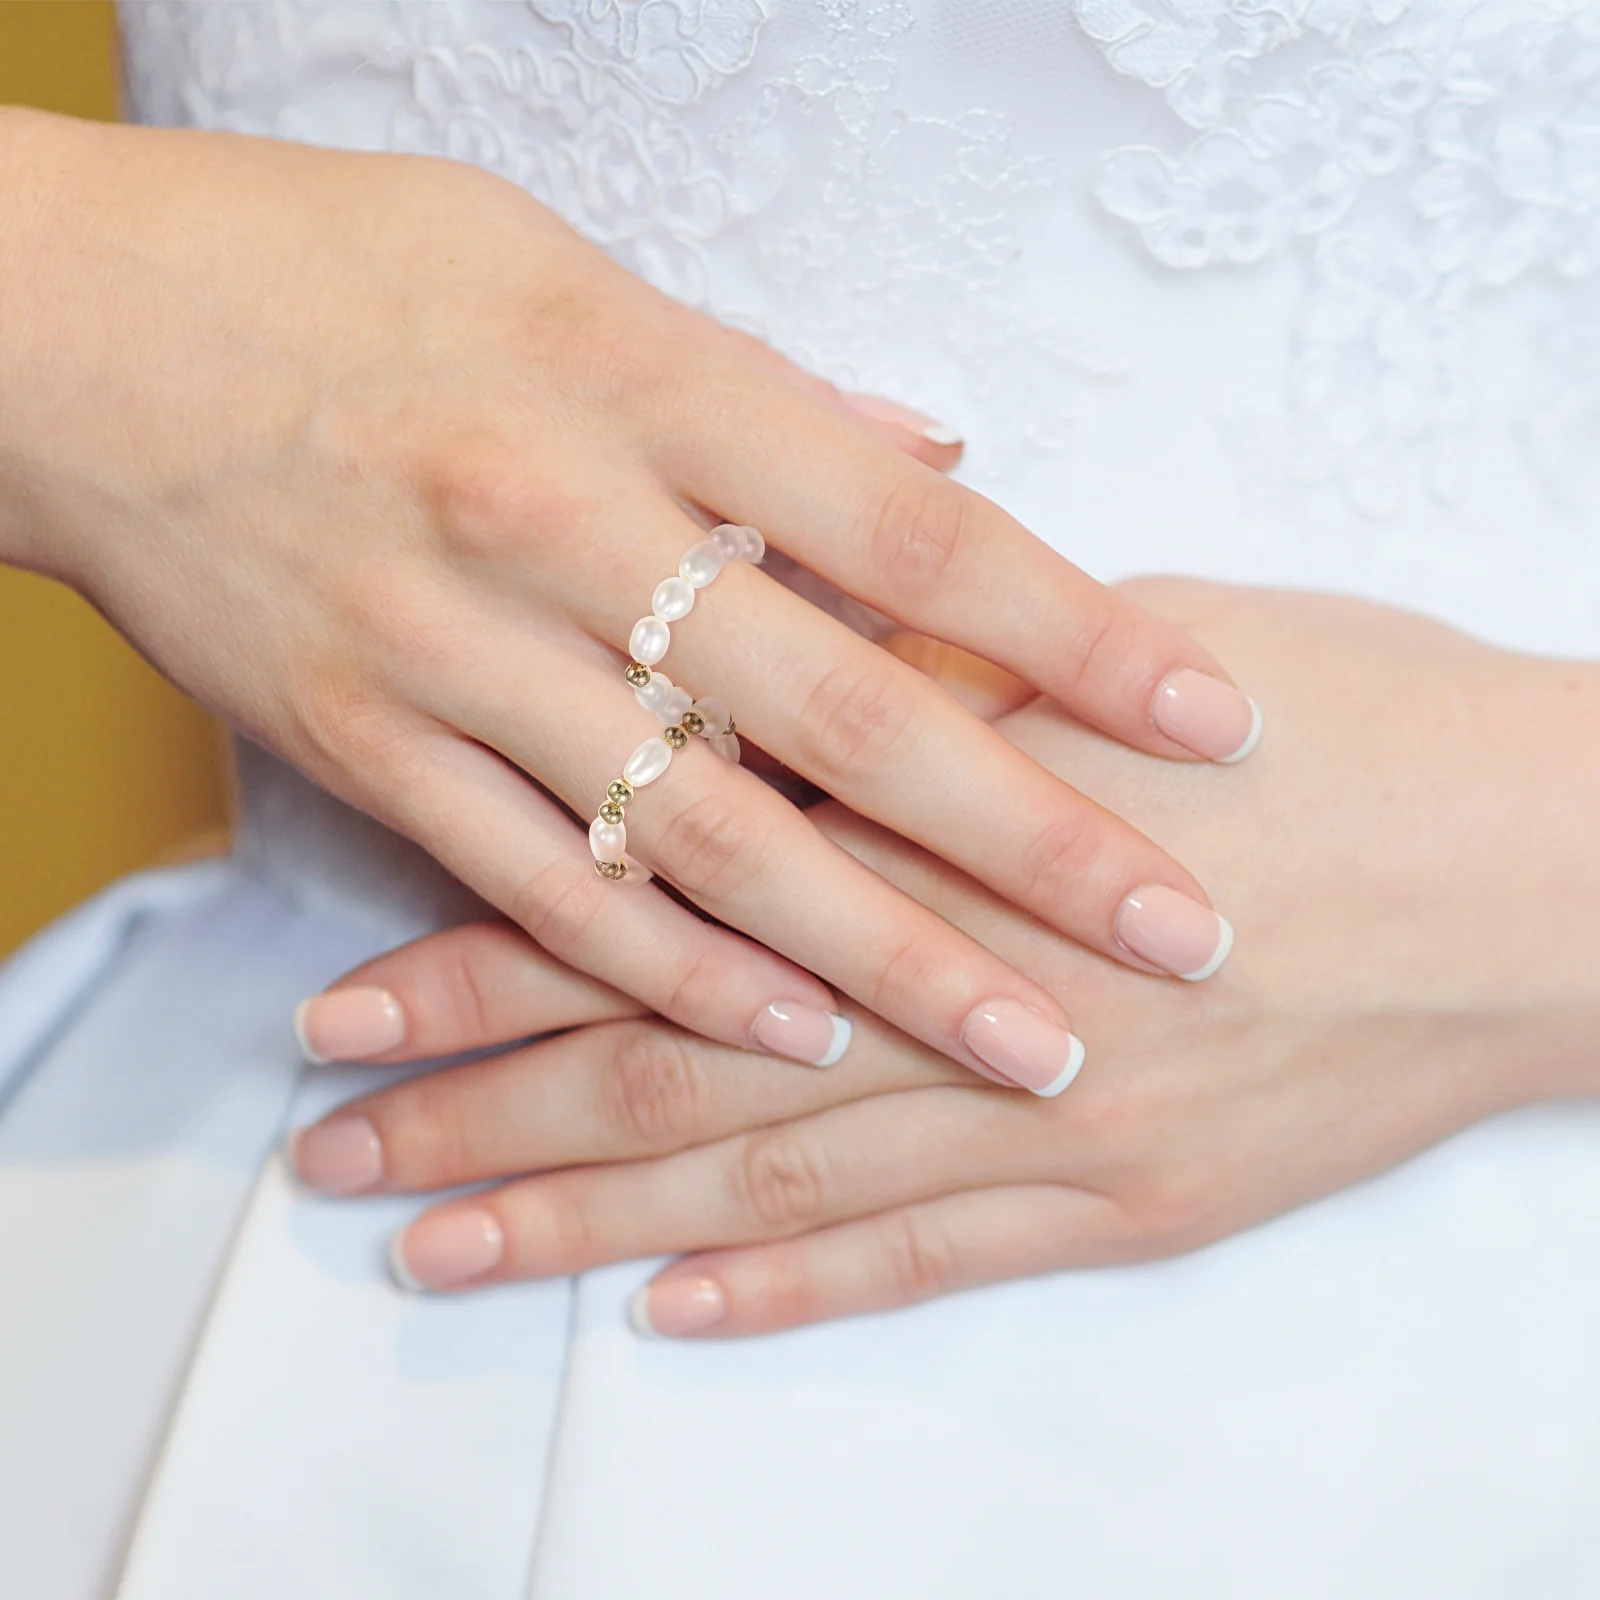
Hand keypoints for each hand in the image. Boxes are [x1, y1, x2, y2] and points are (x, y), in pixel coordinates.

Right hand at [0, 109, 1256, 1082]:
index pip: (918, 531)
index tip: (1209, 719)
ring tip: (1019, 1041)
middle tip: (1178, 938)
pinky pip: (547, 890)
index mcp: (643, 384)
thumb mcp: (568, 268)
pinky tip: (789, 1039)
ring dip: (879, 957)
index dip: (1078, 632)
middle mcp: (568, 530)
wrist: (79, 334)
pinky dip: (673, 975)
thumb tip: (933, 453)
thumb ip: (765, 391)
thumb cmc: (337, 271)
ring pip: (709, 840)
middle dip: (1030, 840)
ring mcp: (462, 655)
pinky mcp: (369, 747)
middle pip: (848, 716)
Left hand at [290, 581, 1599, 1329]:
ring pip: (769, 1177)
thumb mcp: (1120, 640)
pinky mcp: (1129, 1200)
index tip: (355, 1005)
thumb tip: (769, 637)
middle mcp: (965, 986)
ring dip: (592, 1221)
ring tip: (448, 1252)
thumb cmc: (1351, 721)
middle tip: (343, 1147)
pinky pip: (928, 1257)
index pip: (661, 902)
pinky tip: (682, 1312)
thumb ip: (924, 657)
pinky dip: (795, 1287)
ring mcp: (1047, 1113)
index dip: (492, 960)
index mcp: (947, 827)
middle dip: (491, 1109)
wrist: (1550, 871)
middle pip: (679, 1055)